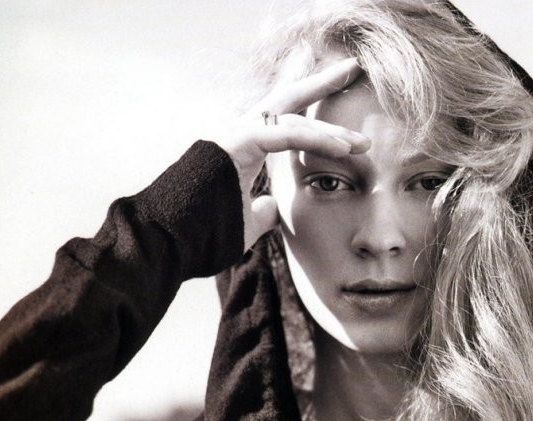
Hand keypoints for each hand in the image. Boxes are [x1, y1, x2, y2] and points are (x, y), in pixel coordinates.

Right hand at [207, 57, 369, 250]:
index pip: (287, 124)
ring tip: (362, 141)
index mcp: (244, 147)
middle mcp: (240, 132)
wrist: (170, 240)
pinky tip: (342, 148)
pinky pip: (285, 135)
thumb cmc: (203, 234)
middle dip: (322, 83)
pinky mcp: (236, 142)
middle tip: (354, 69)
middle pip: (288, 99)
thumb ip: (261, 212)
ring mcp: (236, 133)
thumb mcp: (245, 224)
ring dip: (331, 127)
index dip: (319, 125)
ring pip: (292, 117)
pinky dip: (316, 140)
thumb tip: (274, 206)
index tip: (351, 137)